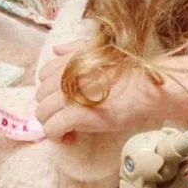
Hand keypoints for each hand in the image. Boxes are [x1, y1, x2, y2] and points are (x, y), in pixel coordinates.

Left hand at [34, 42, 168, 141]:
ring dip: (53, 125)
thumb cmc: (130, 73)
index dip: (52, 92)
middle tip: (70, 119)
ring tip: (71, 130)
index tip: (68, 101)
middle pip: (40, 98)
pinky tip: (72, 138)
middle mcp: (64, 77)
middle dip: (52, 110)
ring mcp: (67, 96)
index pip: (43, 77)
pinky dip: (57, 137)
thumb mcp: (100, 53)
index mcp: (69, 62)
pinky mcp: (75, 115)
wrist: (148, 88)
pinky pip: (51, 129)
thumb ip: (75, 49)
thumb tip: (56, 49)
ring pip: (42, 114)